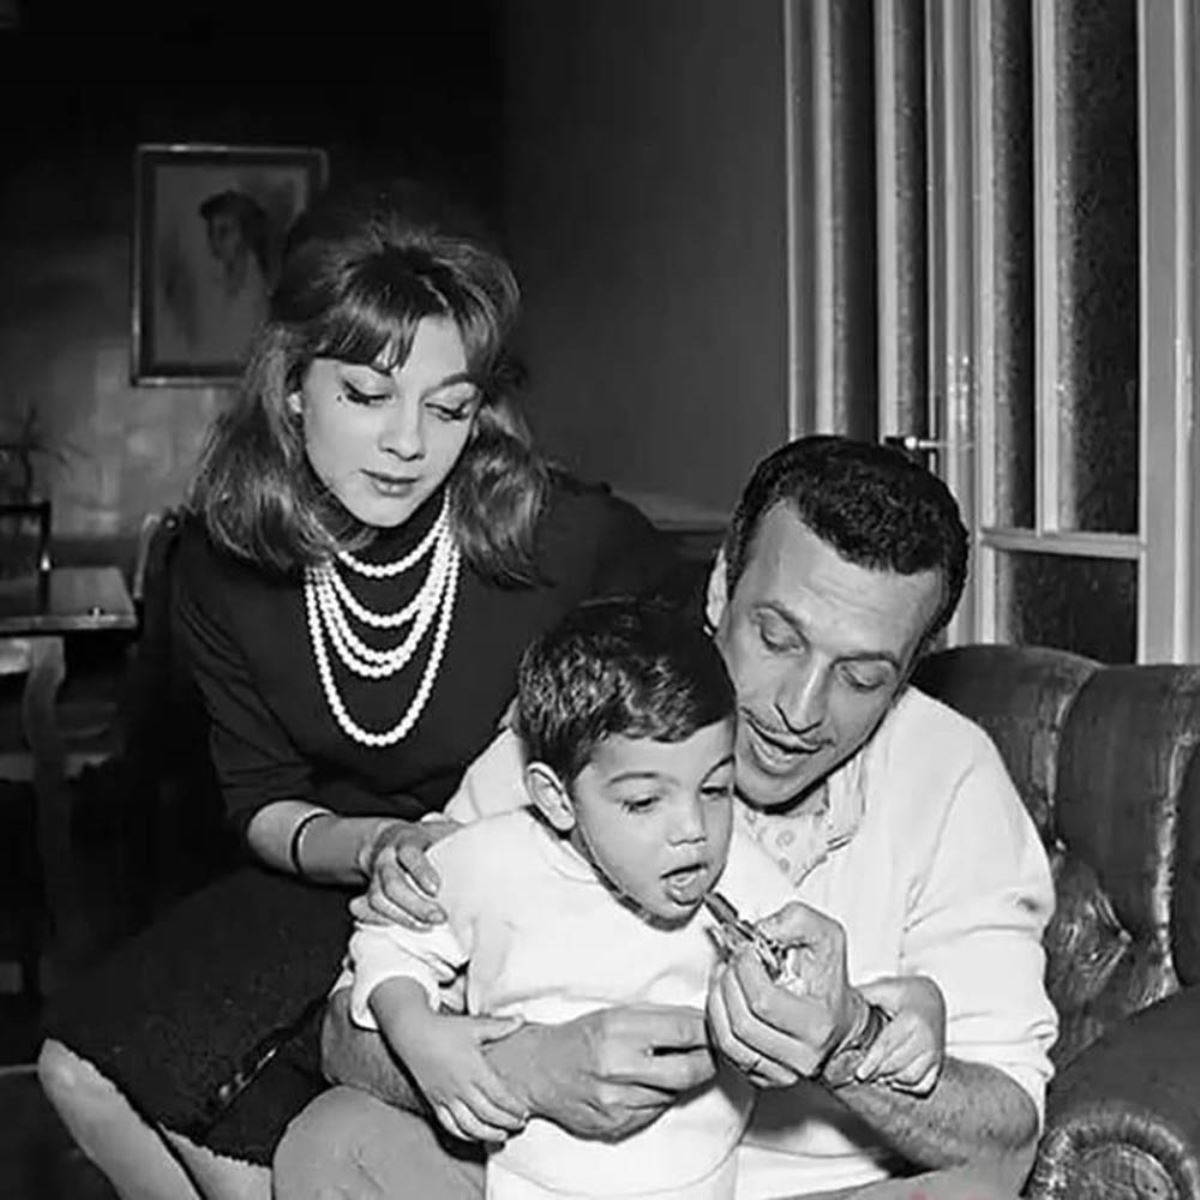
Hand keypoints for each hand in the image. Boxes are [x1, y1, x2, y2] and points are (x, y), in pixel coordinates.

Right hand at [351, 818, 459, 928]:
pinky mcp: (369, 894)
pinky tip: (394, 932)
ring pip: (378, 900)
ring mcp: (375, 877)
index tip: (437, 889)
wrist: (390, 838)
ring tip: (426, 928)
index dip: (421, 871)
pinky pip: (366, 911)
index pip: (409, 854)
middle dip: (414, 903)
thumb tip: (493, 846)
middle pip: (392, 883)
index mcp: (406, 840)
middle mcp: (386, 858)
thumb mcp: (443, 830)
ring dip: (401, 917)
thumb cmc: (427, 838)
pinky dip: (376, 922)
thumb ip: (462, 838)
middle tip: (438, 918)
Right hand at [394, 1010, 528, 1143]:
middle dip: (506, 1123)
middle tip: (520, 1124)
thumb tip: (522, 1019)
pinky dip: (464, 1135)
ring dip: (487, 1134)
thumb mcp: (475, 1026)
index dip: (514, 1108)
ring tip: (501, 1136)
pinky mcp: (434, 1101)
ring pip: (469, 1125)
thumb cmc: (446, 1029)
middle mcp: (460, 1086)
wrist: (413, 1034)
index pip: (499, 1096)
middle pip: (487, 1114)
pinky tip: (475, 1136)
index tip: (524, 1112)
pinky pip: (449, 1125)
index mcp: (474, 1069)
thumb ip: (500, 1026)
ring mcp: (446, 1097)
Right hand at [485, 1004, 713, 1139]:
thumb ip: (659, 1017)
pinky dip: (658, 1097)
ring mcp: (618, 1100)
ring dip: (679, 1079)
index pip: (685, 1029)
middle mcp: (619, 1066)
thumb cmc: (580, 1036)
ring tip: (663, 1064)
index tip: (715, 1028)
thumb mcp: (617, 1013)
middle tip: (709, 1052)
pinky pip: (656, 1110)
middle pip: (690, 1069)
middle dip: (708, 1060)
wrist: (540, 1070)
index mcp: (619, 1030)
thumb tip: (701, 1020)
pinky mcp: (617, 1124)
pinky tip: (642, 1084)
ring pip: (675, 1093)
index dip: (708, 1030)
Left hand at [706, 901, 860, 1087]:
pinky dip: (718, 1021)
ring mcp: (781, 1071)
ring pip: (729, 1042)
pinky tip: (726, 999)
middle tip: (731, 960)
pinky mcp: (764, 1077)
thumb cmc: (829, 982)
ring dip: (717, 1001)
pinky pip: (726, 1054)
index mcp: (818, 1024)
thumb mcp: (826, 937)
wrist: (840, 1022)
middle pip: (742, 1023)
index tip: (745, 950)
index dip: (745, 970)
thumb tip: (760, 930)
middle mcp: (801, 1056)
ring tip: (724, 977)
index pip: (764, 1001)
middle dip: (728, 982)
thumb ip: (796, 921)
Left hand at [854, 975, 945, 1095]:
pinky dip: (906, 1087)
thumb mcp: (883, 989)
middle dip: (877, 1072)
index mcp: (912, 1020)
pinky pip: (923, 1085)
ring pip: (910, 1079)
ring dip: (890, 1080)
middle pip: (897, 1065)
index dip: (871, 1062)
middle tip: (860, 1073)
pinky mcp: (938, 1064)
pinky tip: (891, 1079)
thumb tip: (833, 1006)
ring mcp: (935, 1054)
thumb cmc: (904, 992)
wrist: (931, 997)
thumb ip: (861, 997)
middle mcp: (927, 1039)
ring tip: (873, 1075)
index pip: (888, 1046)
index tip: (859, 1073)